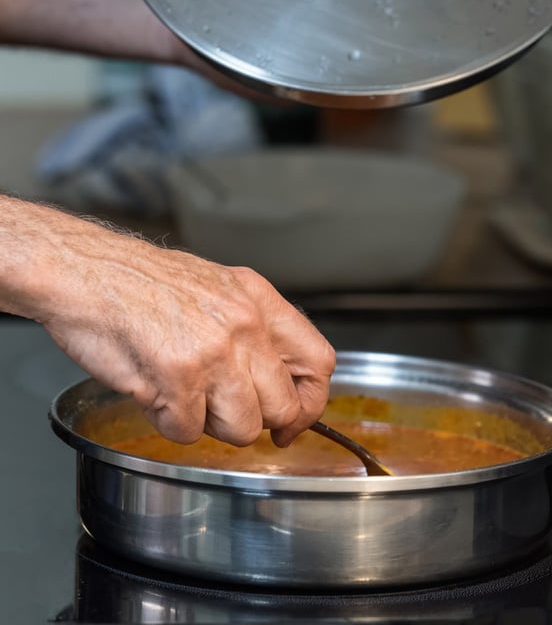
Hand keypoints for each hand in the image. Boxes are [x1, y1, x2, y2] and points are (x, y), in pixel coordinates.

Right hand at [1, 198, 334, 445]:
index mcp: (257, 299)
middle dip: (252, 421)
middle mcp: (244, 323)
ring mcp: (214, 350)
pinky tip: (153, 389)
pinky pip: (188, 431)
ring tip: (180, 392)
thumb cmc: (139, 282)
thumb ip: (253, 330)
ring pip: (241, 428)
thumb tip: (280, 381)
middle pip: (282, 407)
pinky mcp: (177, 375)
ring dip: (208, 424)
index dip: (309, 402)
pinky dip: (168, 422)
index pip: (318, 362)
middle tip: (220, 410)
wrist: (82, 270)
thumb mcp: (215, 288)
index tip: (292, 420)